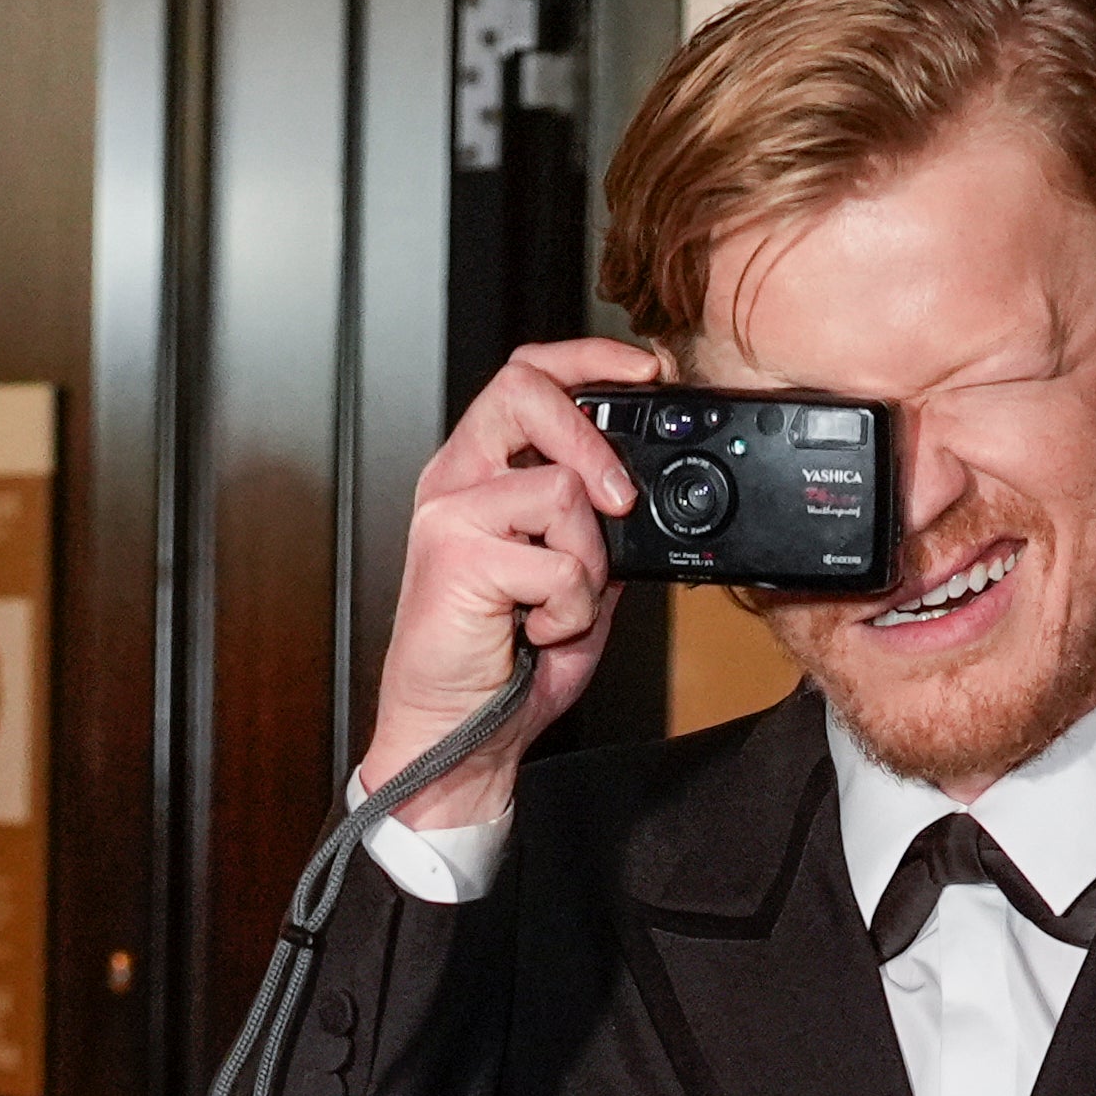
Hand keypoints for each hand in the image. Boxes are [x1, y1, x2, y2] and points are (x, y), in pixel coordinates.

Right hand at [365, 338, 664, 829]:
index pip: (527, 377)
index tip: (647, 370)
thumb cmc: (501, 669)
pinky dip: (570, 607)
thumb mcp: (573, 582)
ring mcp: (449, 516)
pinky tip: (536, 632)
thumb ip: (597, 529)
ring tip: (556, 606)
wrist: (456, 738)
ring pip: (559, 487)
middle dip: (591, 437)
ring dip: (586, 560)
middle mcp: (456, 483)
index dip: (588, 358)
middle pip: (524, 389)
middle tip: (619, 499)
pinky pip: (556, 559)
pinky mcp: (455, 556)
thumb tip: (646, 489)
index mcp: (480, 476)